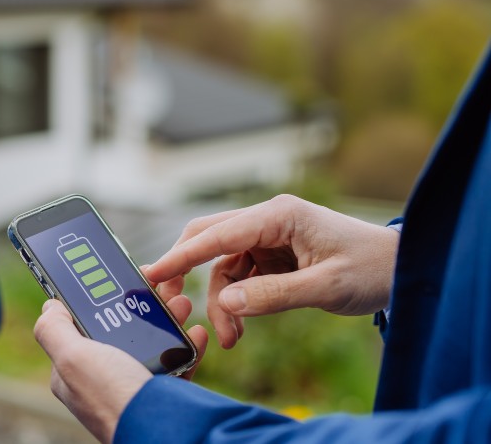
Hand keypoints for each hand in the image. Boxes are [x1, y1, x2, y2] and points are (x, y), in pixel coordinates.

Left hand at [33, 293, 207, 442]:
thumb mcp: (72, 359)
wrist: (163, 432)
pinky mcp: (164, 393)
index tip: (116, 279)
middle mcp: (103, 378)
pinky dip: (186, 344)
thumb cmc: (113, 397)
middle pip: (119, 328)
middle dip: (139, 304)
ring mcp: (133, 385)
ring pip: (150, 341)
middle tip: (157, 285)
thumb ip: (54, 330)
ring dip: (167, 317)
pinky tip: (194, 332)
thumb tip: (50, 307)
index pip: (79, 326)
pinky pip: (176, 361)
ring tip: (181, 302)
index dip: (96, 300)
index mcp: (75, 371)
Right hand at [145, 194, 399, 348]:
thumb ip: (274, 295)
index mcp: (280, 215)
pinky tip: (240, 327)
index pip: (220, 233)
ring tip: (230, 338)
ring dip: (220, 301)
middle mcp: (268, 220)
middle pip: (209, 238)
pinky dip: (234, 302)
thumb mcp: (326, 287)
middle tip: (169, 301)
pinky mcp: (271, 255)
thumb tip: (228, 303)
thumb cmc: (372, 269)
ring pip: (221, 265)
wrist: (402, 270)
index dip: (182, 255)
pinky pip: (238, 277)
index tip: (152, 273)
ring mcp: (268, 237)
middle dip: (185, 269)